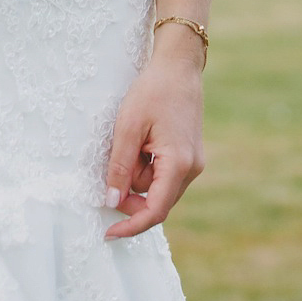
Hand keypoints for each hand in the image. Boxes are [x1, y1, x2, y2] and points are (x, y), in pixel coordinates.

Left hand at [103, 42, 204, 239]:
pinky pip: (164, 174)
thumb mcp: (128, 126)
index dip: (131, 226)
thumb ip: (120, 166)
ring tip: (132, 138)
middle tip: (112, 165)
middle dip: (130, 190)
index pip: (155, 211)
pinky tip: (141, 140)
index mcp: (179, 164)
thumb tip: (111, 202)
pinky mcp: (189, 156)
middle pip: (155, 200)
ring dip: (138, 173)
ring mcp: (193, 163)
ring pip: (158, 187)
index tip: (108, 234)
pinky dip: (147, 165)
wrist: (178, 66)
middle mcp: (192, 169)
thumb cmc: (153, 91)